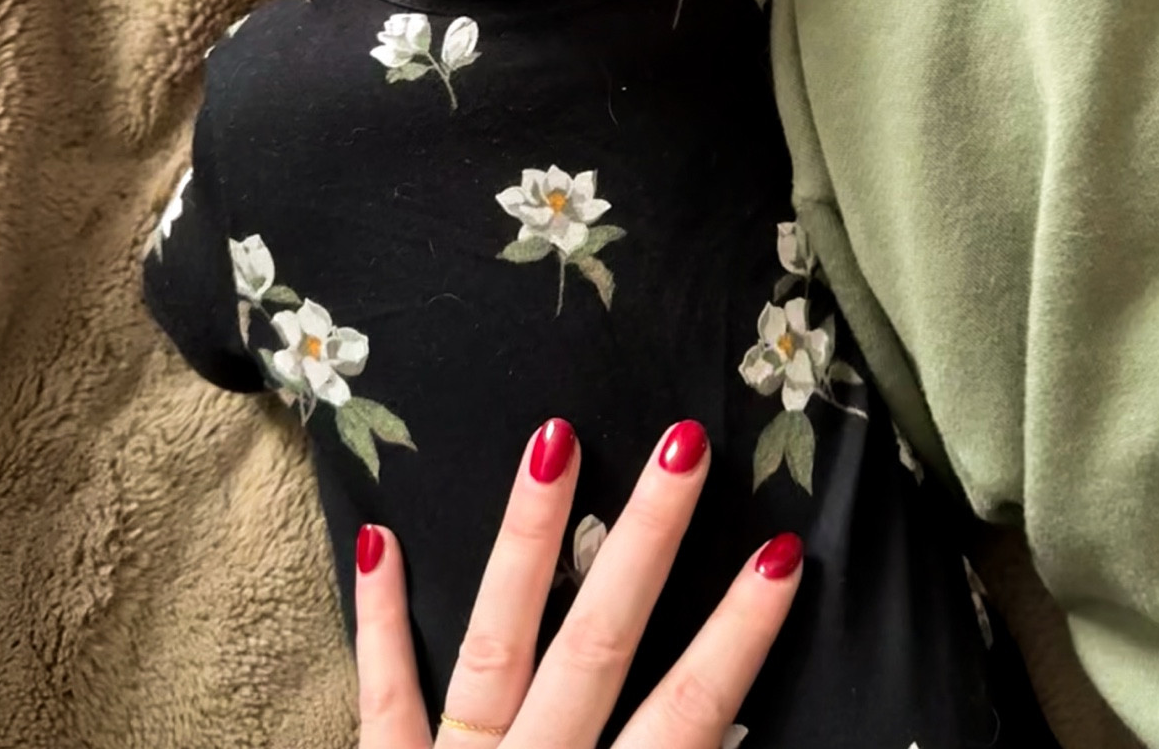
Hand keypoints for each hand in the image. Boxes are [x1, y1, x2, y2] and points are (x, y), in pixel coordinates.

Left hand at [355, 418, 801, 747]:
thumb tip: (728, 737)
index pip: (682, 723)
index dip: (734, 642)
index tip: (781, 555)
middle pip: (597, 649)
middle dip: (643, 544)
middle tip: (683, 444)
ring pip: (496, 642)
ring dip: (527, 540)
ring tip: (552, 440)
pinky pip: (379, 699)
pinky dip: (379, 621)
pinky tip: (377, 537)